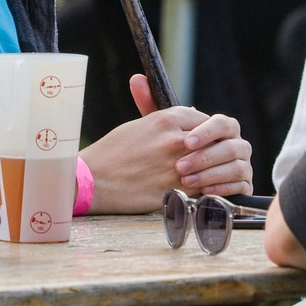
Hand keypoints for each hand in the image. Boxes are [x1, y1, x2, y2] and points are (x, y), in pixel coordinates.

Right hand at [77, 74, 253, 212]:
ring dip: (211, 171)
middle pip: (213, 142)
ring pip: (210, 166)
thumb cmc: (112, 151)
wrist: (92, 180)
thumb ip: (168, 121)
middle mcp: (175, 140)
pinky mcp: (174, 190)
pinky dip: (204, 189)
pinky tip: (198, 191)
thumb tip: (193, 114)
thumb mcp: (139, 125)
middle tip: (211, 158)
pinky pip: (202, 188)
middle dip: (213, 151)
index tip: (205, 139)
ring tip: (207, 175)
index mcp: (167, 119)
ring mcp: (177, 166)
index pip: (206, 120)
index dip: (208, 131)